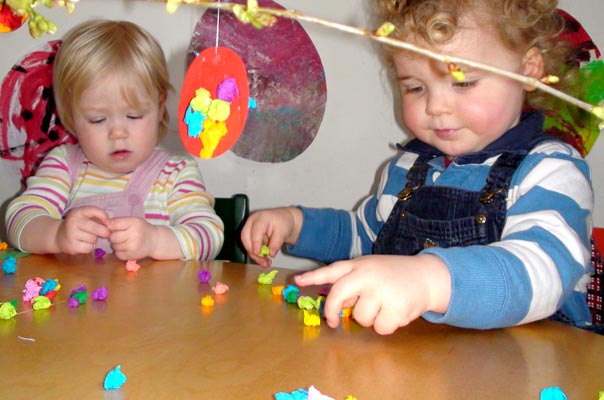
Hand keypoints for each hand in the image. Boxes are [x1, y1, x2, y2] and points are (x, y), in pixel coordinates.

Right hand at [56, 206, 109, 253]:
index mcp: (78, 212)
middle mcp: (73, 222)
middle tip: (106, 234)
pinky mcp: (71, 246)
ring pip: (93, 239)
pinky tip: (83, 244)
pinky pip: (88, 248)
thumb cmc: (78, 225)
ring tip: (87, 237)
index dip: (103, 216)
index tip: (108, 222)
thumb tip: (109, 224)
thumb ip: (98, 216)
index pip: (93, 211)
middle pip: (96, 228)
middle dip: (104, 232)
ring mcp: (71, 234)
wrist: (59, 236)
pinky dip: (89, 247)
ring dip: (94, 240)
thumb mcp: (85, 216)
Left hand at [107, 217, 183, 259]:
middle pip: (113, 237)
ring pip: (114, 246)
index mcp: (134, 223)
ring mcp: (134, 246)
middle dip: (114, 237)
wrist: (155, 241)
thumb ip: (119, 222)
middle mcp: (135, 234)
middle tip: (121, 236)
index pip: (113, 224)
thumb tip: (104, 225)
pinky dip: (120, 252)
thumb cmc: (141, 229)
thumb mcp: (133, 221)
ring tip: (126, 242)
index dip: (111, 227)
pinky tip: (127, 249)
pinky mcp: (132, 256)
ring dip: (117, 244)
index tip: (114, 228)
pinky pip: (118, 254)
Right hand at [240, 207, 302, 267]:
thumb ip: (277, 242)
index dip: (255, 243)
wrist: (282, 220)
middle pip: (246, 238)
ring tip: (266, 264)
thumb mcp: (283, 231)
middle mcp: (252, 223)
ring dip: (255, 256)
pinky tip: (264, 261)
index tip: (258, 253)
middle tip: (263, 261)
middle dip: (252, 251)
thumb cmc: (282, 222)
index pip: (255, 231)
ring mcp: (249, 229)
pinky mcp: (250, 237)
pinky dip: (256, 255)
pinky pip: (250, 247)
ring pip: (247, 244)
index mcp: (261, 218)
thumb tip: (271, 254)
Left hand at [295, 254, 450, 334]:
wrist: (425, 276)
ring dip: (369, 319)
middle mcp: (367, 275)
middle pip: (338, 295)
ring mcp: (381, 290)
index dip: (313, 276)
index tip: (297, 281)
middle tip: (332, 321)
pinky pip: (379, 327)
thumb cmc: (393, 276)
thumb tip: (335, 303)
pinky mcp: (395, 306)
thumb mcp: (370, 270)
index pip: (332, 270)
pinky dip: (386, 326)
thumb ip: (352, 281)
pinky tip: (395, 313)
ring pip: (360, 317)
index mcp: (359, 265)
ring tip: (383, 307)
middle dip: (331, 311)